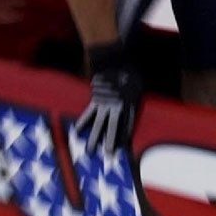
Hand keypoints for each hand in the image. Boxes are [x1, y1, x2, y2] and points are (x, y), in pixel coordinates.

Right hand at [77, 42, 142, 156]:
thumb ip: (135, 97)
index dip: (126, 135)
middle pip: (113, 127)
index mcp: (129, 103)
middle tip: (108, 155)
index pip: (128, 123)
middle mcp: (117, 106)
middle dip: (111, 142)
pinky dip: (82, 123)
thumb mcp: (138, 85)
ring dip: (94, 138)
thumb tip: (134, 104)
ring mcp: (105, 103)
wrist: (112, 60)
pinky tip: (77, 132)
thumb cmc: (128, 72)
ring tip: (90, 151)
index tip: (124, 145)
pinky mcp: (95, 100)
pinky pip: (88, 114)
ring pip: (99, 124)